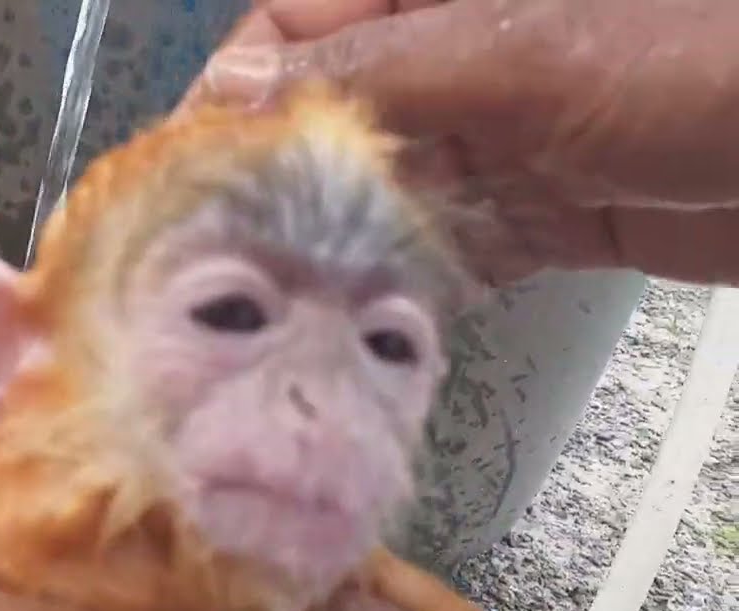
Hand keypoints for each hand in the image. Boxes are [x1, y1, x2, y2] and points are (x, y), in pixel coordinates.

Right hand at [180, 0, 738, 287]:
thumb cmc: (699, 59)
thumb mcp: (521, 51)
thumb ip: (374, 74)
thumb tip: (235, 94)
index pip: (292, 22)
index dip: (231, 91)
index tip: (185, 171)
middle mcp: (458, 53)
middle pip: (330, 113)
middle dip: (279, 181)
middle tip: (223, 259)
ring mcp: (502, 131)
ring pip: (386, 186)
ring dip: (343, 243)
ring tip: (283, 302)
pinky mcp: (543, 205)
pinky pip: (454, 242)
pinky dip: (418, 280)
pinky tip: (374, 318)